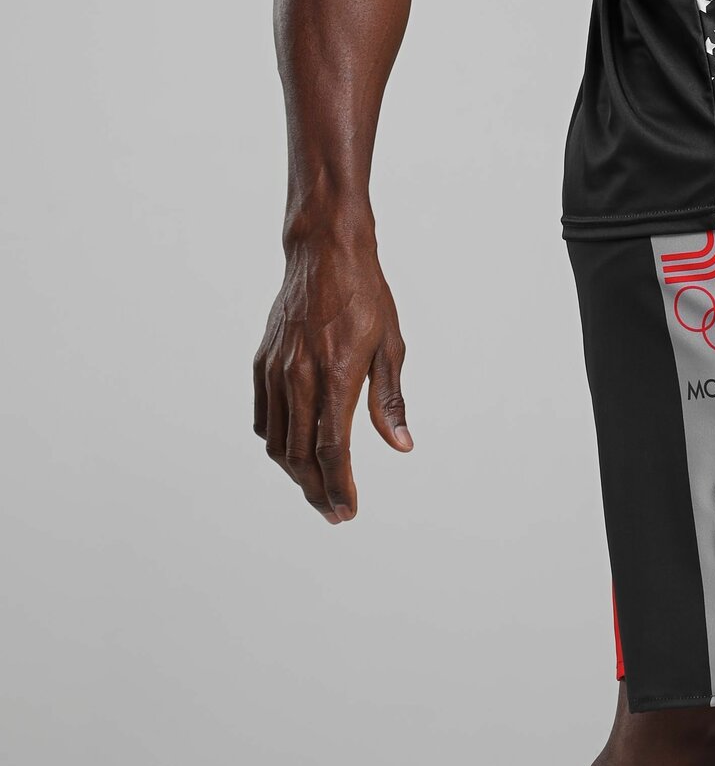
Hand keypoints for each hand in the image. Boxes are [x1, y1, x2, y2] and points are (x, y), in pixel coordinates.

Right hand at [252, 217, 411, 523]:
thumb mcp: (390, 344)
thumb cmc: (365, 295)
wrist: (324, 253)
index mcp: (337, 374)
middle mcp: (300, 377)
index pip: (332, 449)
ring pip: (276, 441)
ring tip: (316, 488)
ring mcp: (276, 371)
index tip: (348, 511)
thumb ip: (390, 400)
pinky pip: (263, 417)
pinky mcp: (262, 363)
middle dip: (317, 491)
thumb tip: (401, 445)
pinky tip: (293, 450)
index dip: (339, 486)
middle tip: (334, 512)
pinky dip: (276, 442)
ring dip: (294, 473)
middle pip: (300, 455)